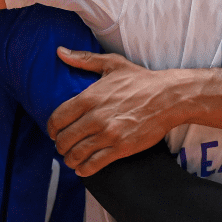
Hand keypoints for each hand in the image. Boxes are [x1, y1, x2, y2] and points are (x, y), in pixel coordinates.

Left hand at [47, 48, 185, 175]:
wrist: (169, 97)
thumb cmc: (141, 80)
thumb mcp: (112, 64)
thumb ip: (84, 59)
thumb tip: (60, 52)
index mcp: (89, 97)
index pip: (57, 119)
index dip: (52, 129)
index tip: (55, 131)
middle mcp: (95, 117)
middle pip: (64, 140)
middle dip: (60, 145)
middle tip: (64, 146)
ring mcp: (108, 134)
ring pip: (76, 154)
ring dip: (70, 159)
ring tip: (72, 157)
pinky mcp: (121, 148)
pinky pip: (93, 164)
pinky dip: (84, 169)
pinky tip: (83, 167)